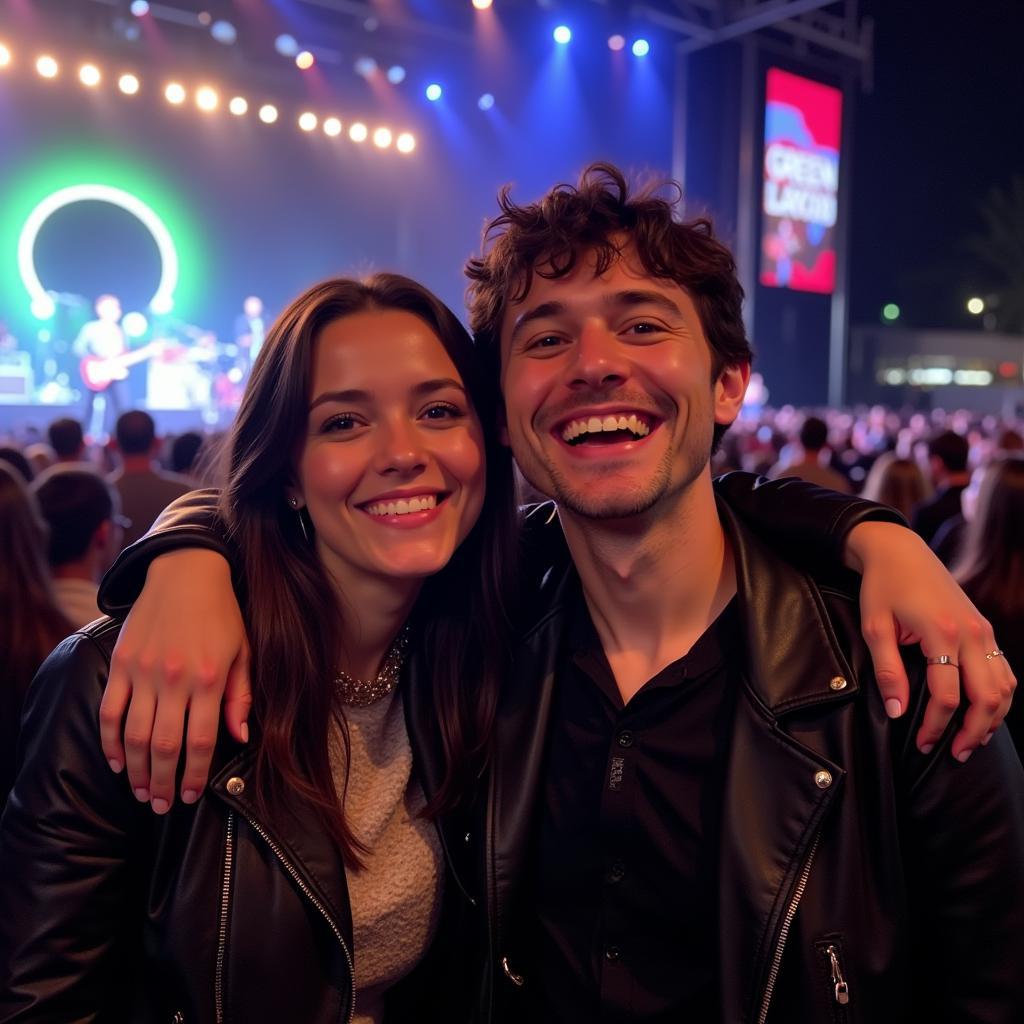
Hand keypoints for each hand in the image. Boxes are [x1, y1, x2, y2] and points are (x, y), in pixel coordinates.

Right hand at [99, 549, 250, 812]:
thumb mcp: (244, 652)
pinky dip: (110, 741)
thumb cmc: (223, 614)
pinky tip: (117, 762)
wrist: (186, 572)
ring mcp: (143, 671)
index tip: (189, 796)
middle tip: (161, 806)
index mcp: (210, 679)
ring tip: (141, 793)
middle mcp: (175, 678)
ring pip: (135, 735)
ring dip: (137, 770)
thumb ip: (241, 696)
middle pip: (165, 746)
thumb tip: (240, 738)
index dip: (194, 775)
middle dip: (162, 782)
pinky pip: (110, 711)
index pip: (200, 741)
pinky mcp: (121, 663)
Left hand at [846, 522, 1015, 758]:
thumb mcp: (875, 627)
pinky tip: (985, 714)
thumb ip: (887, 671)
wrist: (900, 551)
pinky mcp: (986, 628)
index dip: (935, 726)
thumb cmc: (882, 587)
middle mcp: (972, 633)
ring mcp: (984, 630)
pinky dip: (1001, 697)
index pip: (947, 696)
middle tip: (955, 755)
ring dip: (993, 719)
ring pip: (1005, 687)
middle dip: (973, 732)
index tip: (922, 744)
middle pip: (987, 698)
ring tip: (972, 742)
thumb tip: (897, 712)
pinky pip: (1005, 671)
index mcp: (943, 632)